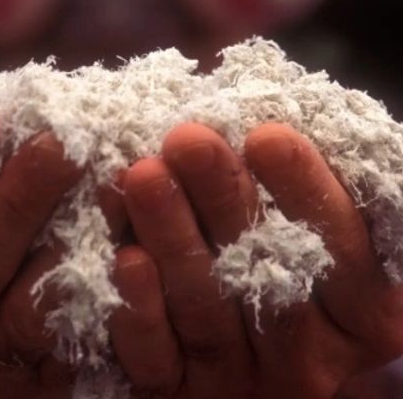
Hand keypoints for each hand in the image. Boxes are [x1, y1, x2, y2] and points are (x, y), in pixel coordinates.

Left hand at [110, 122, 402, 398]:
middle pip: (270, 278)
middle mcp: (310, 353)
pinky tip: (124, 257)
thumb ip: (305, 187)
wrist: (248, 341)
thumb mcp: (315, 225)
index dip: (307, 191)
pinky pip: (160, 364)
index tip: (266, 135)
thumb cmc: (286, 249)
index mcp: (359, 308)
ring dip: (174, 241)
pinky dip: (140, 312)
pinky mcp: (184, 395)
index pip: (345, 251)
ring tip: (142, 175)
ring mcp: (245, 380)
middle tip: (188, 139)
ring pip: (209, 314)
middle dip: (225, 199)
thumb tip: (269, 112)